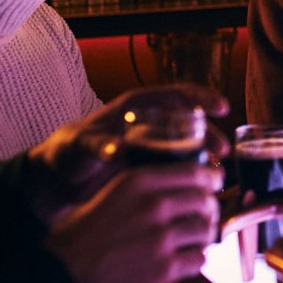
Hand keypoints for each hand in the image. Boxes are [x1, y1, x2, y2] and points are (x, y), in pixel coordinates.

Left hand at [25, 84, 230, 223]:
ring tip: (216, 172)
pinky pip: (177, 167)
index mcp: (135, 108)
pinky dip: (191, 174)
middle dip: (209, 133)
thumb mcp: (80, 147)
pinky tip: (202, 188)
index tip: (220, 107)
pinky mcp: (150, 168)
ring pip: (187, 146)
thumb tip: (115, 150)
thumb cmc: (67, 154)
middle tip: (223, 150)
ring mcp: (151, 146)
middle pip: (188, 121)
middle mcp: (148, 124)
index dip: (200, 98)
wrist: (59, 181)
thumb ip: (97, 146)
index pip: (174, 95)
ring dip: (204, 156)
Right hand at [43, 162, 222, 282]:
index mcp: (138, 181)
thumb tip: (178, 185)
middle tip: (206, 216)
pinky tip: (184, 261)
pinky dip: (195, 261)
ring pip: (207, 230)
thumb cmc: (80, 236)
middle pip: (206, 201)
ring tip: (195, 240)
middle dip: (210, 209)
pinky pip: (199, 259)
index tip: (214, 183)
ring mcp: (162, 238)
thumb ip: (143, 187)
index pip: (195, 172)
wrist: (63, 276)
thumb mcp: (109, 194)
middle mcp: (154, 205)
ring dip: (204, 236)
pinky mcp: (165, 269)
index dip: (211, 178)